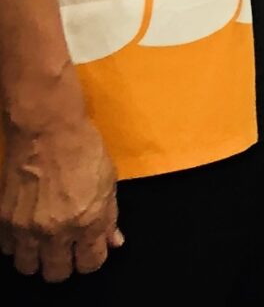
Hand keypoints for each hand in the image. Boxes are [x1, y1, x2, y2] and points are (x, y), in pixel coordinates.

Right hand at [0, 106, 119, 281]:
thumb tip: (114, 242)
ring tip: (45, 243)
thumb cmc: (85, 149)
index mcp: (88, 221)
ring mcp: (27, 229)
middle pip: (57, 274)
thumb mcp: (109, 181)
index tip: (90, 250)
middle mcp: (57, 232)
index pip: (91, 263)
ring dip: (38, 258)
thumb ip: (110, 216)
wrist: (47, 130)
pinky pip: (8, 250)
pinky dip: (17, 245)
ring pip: (29, 268)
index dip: (92, 258)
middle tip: (67, 249)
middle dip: (65, 264)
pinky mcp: (5, 221)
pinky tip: (27, 230)